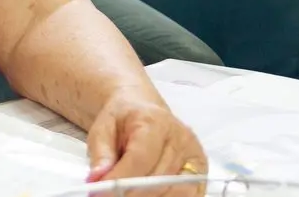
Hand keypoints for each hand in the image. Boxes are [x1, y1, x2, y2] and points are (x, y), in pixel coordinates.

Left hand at [84, 88, 206, 193]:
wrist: (142, 111)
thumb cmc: (123, 120)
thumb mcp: (102, 128)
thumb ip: (100, 153)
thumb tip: (98, 178)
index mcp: (154, 122)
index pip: (140, 158)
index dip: (120, 180)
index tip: (101, 193)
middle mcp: (181, 138)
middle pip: (158, 178)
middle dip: (132, 194)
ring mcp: (195, 156)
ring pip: (175, 191)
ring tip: (127, 196)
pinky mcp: (200, 173)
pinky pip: (188, 195)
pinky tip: (148, 196)